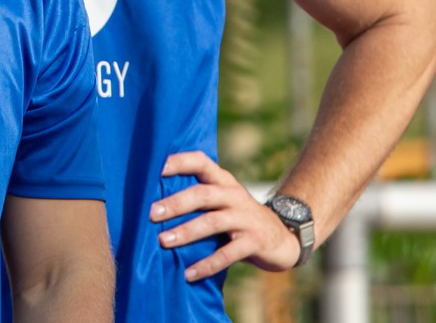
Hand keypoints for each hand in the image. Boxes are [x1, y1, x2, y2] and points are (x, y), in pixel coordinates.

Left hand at [147, 151, 300, 280]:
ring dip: (187, 232)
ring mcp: (246, 218)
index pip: (202, 162)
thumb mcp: (223, 201)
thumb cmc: (239, 217)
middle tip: (152, 213)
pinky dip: (207, 264)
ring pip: (213, 222)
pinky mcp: (255, 242)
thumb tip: (153, 204)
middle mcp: (235, 195)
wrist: (283, 238)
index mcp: (224, 181)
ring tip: (163, 241)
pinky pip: (228, 254)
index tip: (158, 168)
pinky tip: (189, 274)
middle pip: (203, 194)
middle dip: (176, 203)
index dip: (180, 162)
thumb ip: (199, 197)